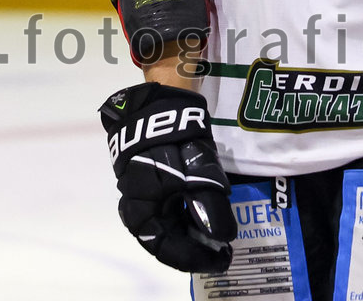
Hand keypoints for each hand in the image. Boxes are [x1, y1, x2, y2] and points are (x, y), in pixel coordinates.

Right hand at [99, 82, 236, 272]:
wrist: (157, 101)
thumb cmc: (173, 136)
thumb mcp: (196, 170)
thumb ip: (209, 205)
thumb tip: (224, 236)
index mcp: (141, 211)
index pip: (168, 250)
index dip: (196, 258)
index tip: (222, 260)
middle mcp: (138, 209)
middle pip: (167, 239)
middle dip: (196, 246)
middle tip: (224, 249)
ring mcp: (143, 194)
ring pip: (169, 224)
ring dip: (193, 230)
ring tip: (220, 233)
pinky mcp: (152, 181)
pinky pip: (170, 207)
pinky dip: (188, 214)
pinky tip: (206, 212)